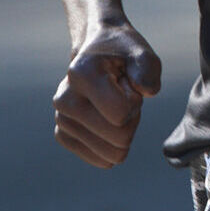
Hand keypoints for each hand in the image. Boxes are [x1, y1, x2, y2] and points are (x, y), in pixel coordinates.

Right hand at [52, 22, 162, 167]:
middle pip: (119, 138)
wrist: (96, 50)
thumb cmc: (122, 53)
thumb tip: (147, 92)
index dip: (135, 102)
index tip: (127, 84)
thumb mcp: (141, 53)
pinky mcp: (63, 135)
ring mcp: (61, 120)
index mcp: (80, 74)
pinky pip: (102, 160)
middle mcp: (64, 100)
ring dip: (122, 131)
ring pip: (113, 154)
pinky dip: (112, 143)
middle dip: (131, 119)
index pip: (121, 115)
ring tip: (114, 105)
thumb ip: (148, 69)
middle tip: (122, 96)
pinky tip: (106, 118)